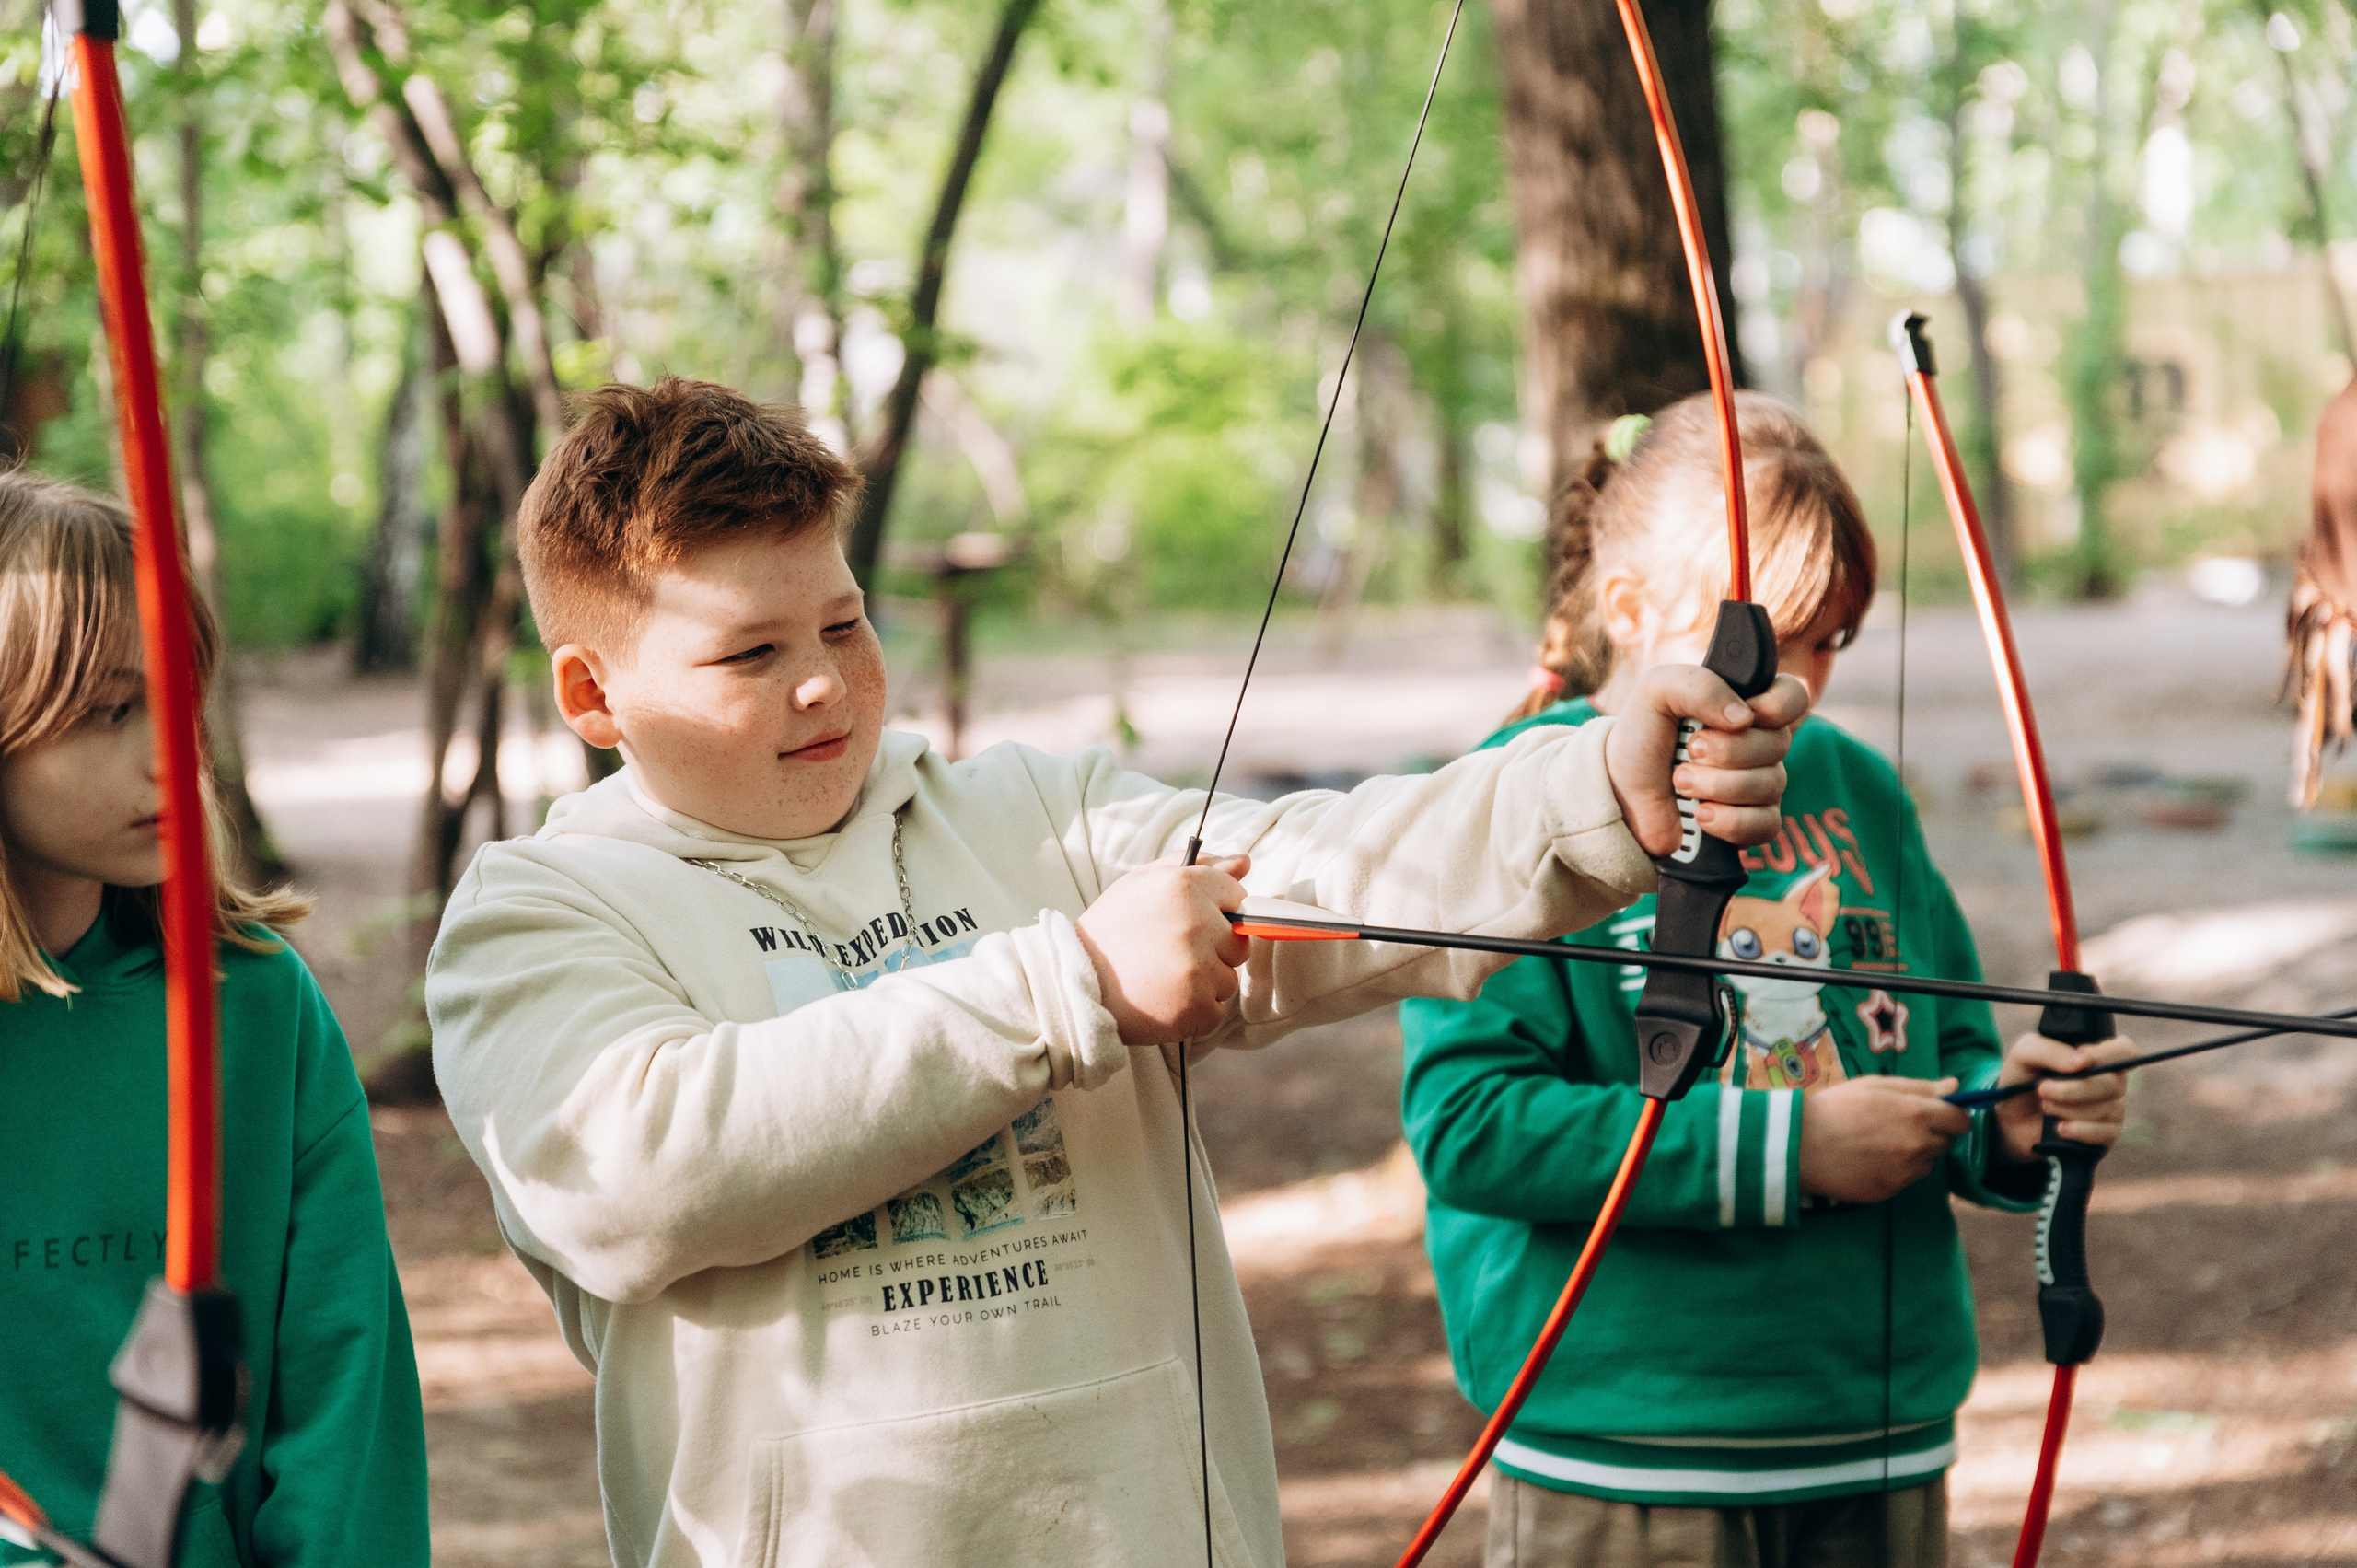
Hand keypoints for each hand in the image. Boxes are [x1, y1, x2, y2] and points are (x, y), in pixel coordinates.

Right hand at [1075, 853, 1251, 1043]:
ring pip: (1228, 980)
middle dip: (1213, 951)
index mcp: (1186, 886)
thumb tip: (1244, 862)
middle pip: (1238, 944)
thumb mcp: (1144, 883)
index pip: (1236, 898)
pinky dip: (1193, 1012)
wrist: (1073, 983)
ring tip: (1162, 978)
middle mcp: (1196, 923)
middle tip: (1171, 954)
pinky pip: (1215, 1011)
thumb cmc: (1111, 930)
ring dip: (1203, 984)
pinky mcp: (1194, 1006)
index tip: (1188, 925)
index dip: (1215, 913)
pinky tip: (1162, 1000)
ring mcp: (1197, 968)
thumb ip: (1198, 867)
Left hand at [1603, 667, 1810, 857]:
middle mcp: (1759, 742)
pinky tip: (1701, 815)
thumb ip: (1699, 686)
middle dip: (1726, 751)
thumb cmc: (1641, 737)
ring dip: (1717, 785)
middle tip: (1688, 752)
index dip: (1776, 706)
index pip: (1793, 696)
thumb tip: (1744, 717)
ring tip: (1680, 781)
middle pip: (1778, 744)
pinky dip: (1730, 822)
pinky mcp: (1750, 822)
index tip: (1738, 717)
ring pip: (1770, 785)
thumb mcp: (1657, 691)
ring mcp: (1758, 783)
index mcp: (1744, 703)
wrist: (1619, 792)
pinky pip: (1766, 825)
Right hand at [1796, 1076, 1971, 1204]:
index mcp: (1917, 1114)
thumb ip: (1919, 1087)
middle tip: (1898, 1125)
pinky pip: (1906, 1179)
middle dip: (1930, 1133)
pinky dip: (1895, 1170)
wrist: (1801, 1145)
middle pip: (1945, 1142)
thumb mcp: (1875, 1086)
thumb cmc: (1835, 1107)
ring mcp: (1906, 1171)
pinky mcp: (1892, 1190)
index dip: (1952, 1116)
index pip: (1961, 1121)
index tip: (1938, 1114)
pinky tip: (1869, 1159)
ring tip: (1879, 1143)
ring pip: (1926, 1162)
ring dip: (1914, 1153)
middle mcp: (1918, 1145)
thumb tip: (1954, 1088)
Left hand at [1991, 1033, 2134, 1160]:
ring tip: (2045, 1107)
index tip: (2080, 1061)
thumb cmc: (2023, 1079)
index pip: (2124, 1051)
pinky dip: (2078, 1130)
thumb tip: (2082, 1062)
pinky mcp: (2106, 1135)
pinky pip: (2104, 1133)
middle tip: (2042, 1089)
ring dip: (2067, 1109)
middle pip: (2112, 1083)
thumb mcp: (2025, 1054)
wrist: (2011, 1117)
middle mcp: (2110, 1081)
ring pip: (2105, 1109)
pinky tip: (2060, 1128)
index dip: (2107, 1055)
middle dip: (2071, 1089)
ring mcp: (2112, 1108)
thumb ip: (2050, 1050)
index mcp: (2096, 1055)